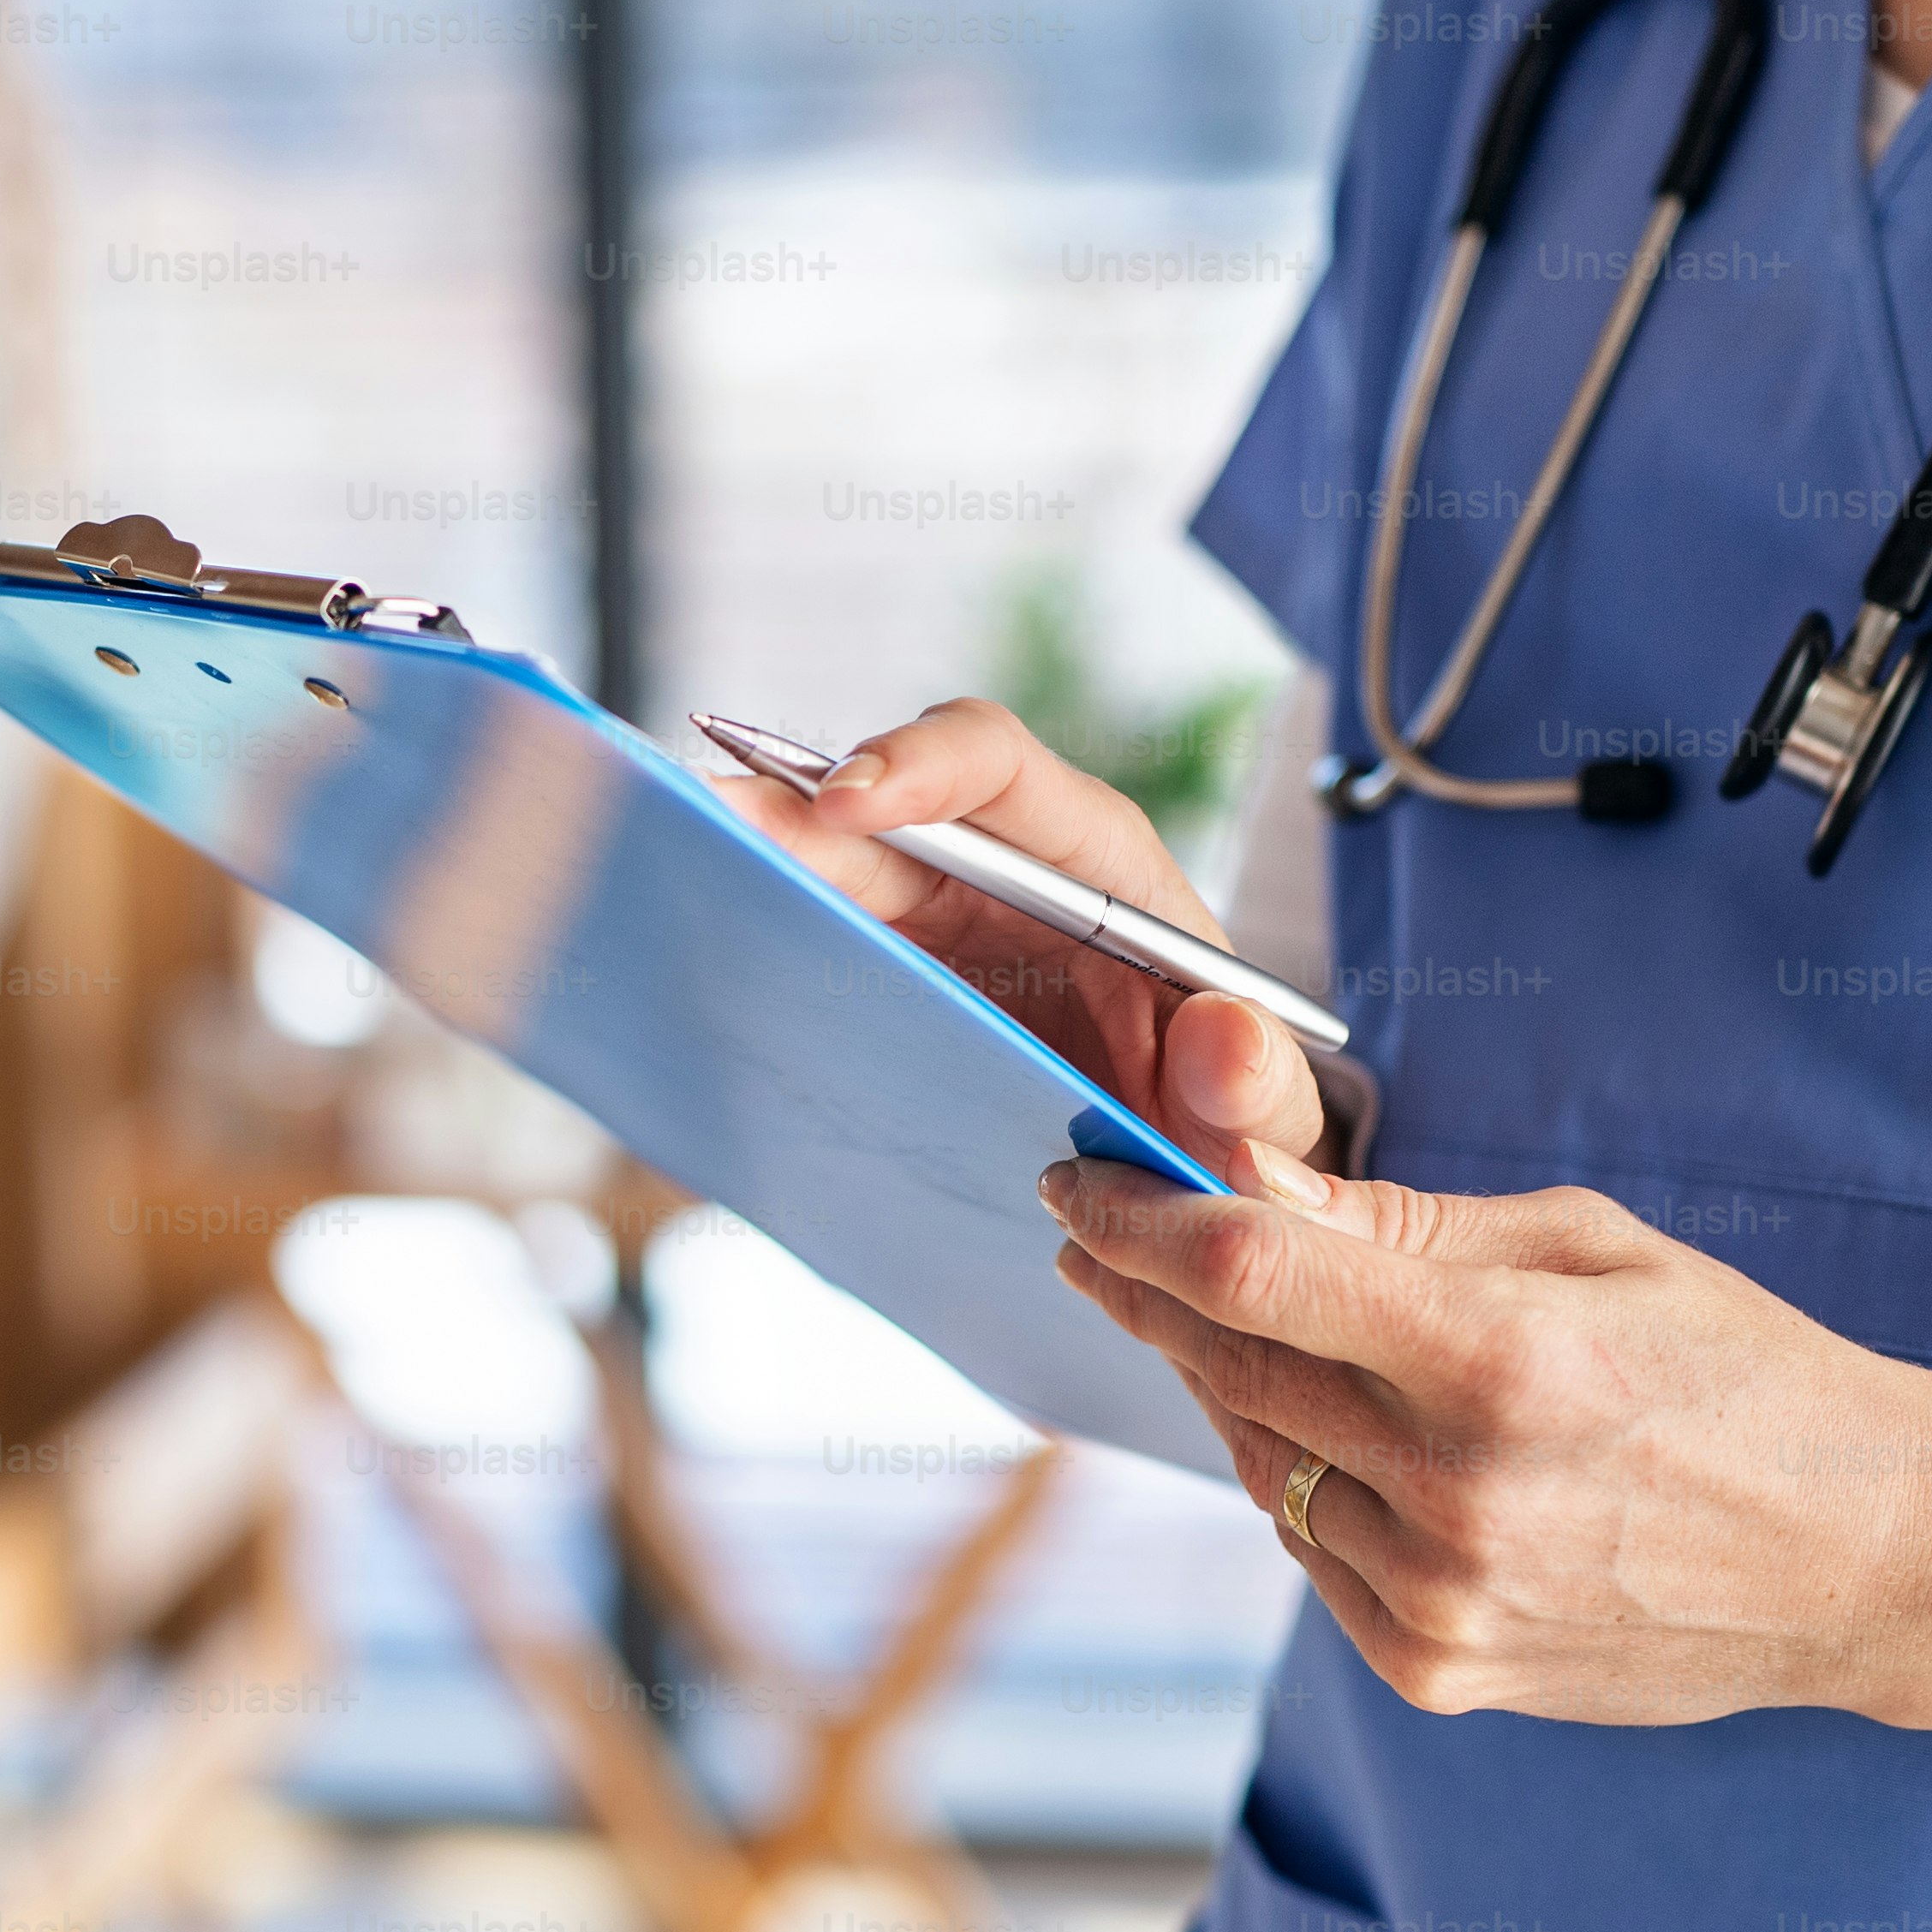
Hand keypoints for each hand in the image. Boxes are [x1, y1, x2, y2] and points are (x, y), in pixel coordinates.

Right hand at [716, 695, 1329, 1187]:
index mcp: (1100, 869)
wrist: (1182, 1165)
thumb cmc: (1230, 1120)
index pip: (1001, 770)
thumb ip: (1260, 1090)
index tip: (848, 797)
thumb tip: (1220, 1037)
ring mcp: (933, 915)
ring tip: (665, 864)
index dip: (920, 765)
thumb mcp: (1266, 1121)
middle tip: (707, 826)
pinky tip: (682, 938)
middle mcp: (1003, 866)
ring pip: (824, 860)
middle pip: (879, 803)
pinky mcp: (887, 966)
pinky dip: (746, 924)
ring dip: (747, 858)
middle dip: (790, 807)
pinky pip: (806, 926)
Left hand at [1040, 1145, 1931, 1732]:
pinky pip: (1306, 1549)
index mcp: (1503, 1359)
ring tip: (1241, 1328)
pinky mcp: (1435, 1669)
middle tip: (1103, 1236)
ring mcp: (1441, 1596)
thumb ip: (1404, 1227)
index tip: (1073, 1180)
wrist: (1868, 1561)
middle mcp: (1457, 1491)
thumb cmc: (1741, 1374)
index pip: (1251, 1274)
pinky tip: (1328, 1434)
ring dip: (1227, 1387)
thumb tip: (1237, 1182)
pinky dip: (1294, 1480)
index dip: (1138, 1219)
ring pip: (1256, 1462)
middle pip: (1229, 1366)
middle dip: (1148, 1290)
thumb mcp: (1591, 1250)